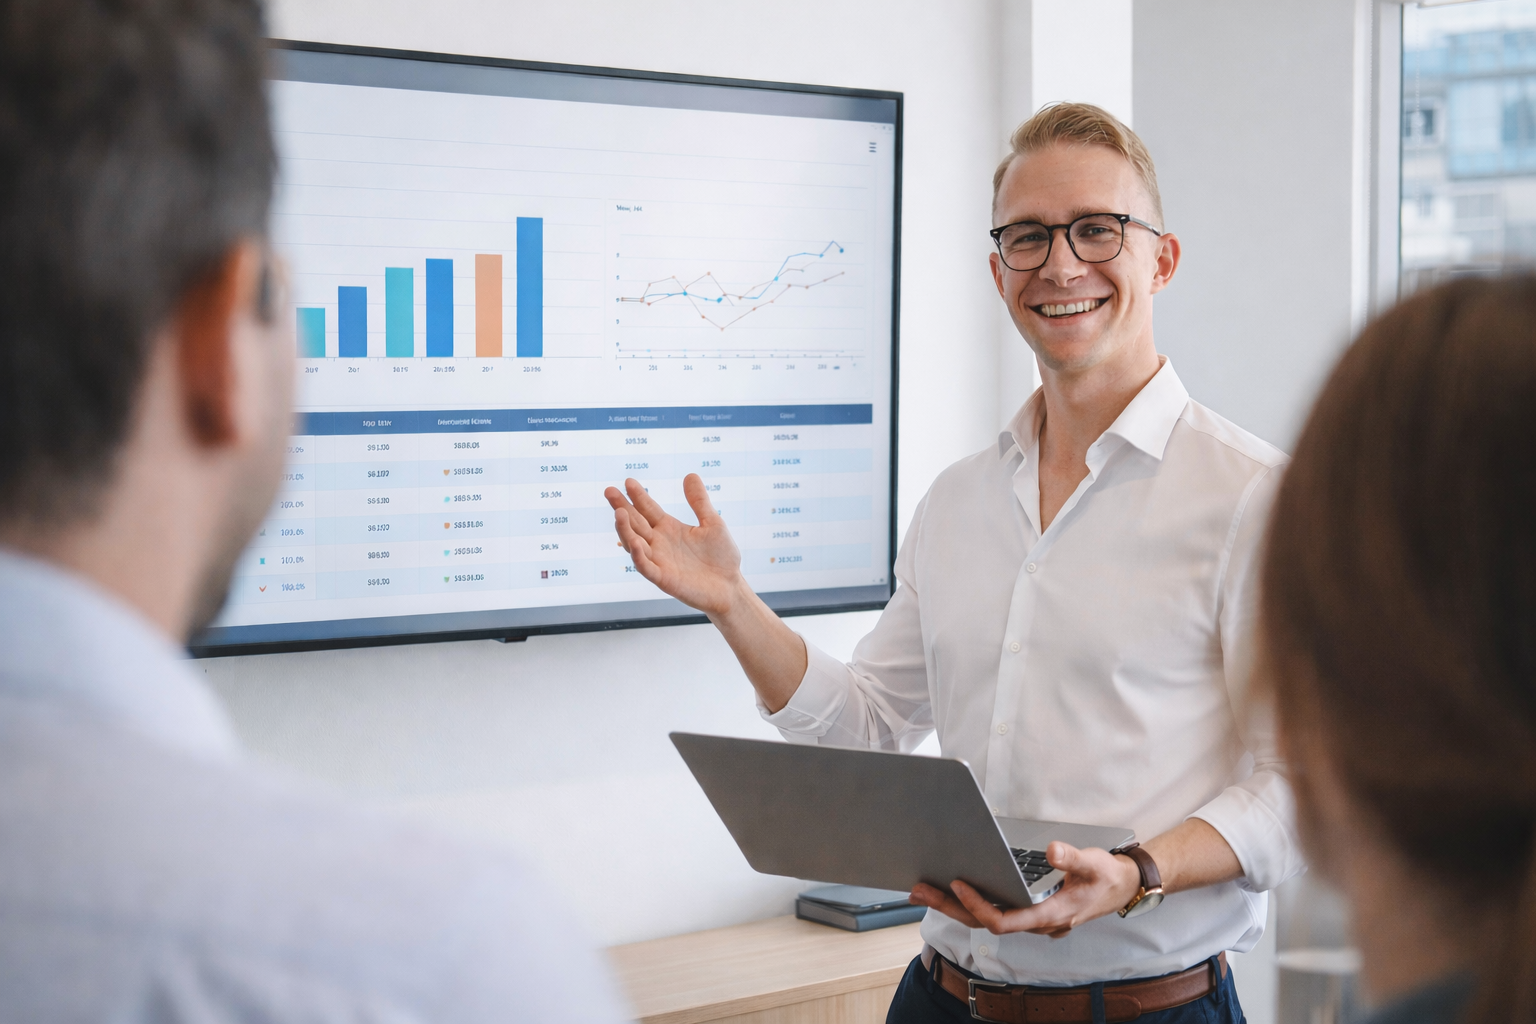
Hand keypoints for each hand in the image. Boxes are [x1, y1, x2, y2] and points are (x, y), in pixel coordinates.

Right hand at [605, 474, 745, 617]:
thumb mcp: (712, 523)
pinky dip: (639, 556)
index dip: (638, 496)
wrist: (730, 586)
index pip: (648, 509)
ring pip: (634, 544)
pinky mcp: (663, 578)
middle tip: (609, 491)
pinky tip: (636, 542)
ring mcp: (659, 560)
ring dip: (625, 530)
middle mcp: (659, 543)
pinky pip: (646, 567)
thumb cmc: (721, 557)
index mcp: (668, 528)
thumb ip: (699, 501)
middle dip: (621, 507)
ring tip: (619, 513)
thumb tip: (690, 475)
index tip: (628, 481)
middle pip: (635, 523)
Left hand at [910, 842, 1141, 938]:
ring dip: (953, 906)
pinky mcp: (1028, 913)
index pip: (1004, 921)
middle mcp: (1036, 924)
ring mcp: (1031, 921)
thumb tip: (1051, 850)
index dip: (978, 905)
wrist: (1123, 888)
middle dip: (949, 906)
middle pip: (984, 922)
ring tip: (923, 889)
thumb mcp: (1094, 863)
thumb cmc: (1106, 876)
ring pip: (985, 919)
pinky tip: (950, 890)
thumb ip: (1073, 858)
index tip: (957, 883)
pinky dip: (969, 903)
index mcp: (1050, 915)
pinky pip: (993, 913)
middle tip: (918, 889)